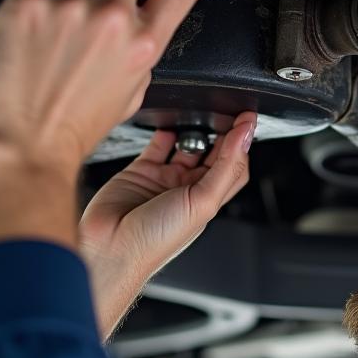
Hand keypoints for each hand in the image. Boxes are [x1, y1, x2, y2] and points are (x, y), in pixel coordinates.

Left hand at [0, 0, 218, 180]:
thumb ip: (137, 56)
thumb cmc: (68, 132)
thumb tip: (135, 31)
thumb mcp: (127, 98)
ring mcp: (71, 7)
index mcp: (144, 46)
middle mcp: (113, 20)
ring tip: (63, 7)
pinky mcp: (29, 2)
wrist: (19, 148)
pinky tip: (38, 12)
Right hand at [80, 113, 256, 338]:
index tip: (247, 119)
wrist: (110, 246)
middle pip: (213, 154)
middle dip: (222, 132)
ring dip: (194, 129)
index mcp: (208, 201)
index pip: (234, 167)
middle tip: (227, 110)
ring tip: (202, 111)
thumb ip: (225, 166)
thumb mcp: (202, 202)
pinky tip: (170, 120)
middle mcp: (188, 190)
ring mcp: (165, 180)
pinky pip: (157, 145)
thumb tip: (244, 136)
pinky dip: (164, 131)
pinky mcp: (141, 171)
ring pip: (186, 147)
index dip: (242, 143)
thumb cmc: (155, 240)